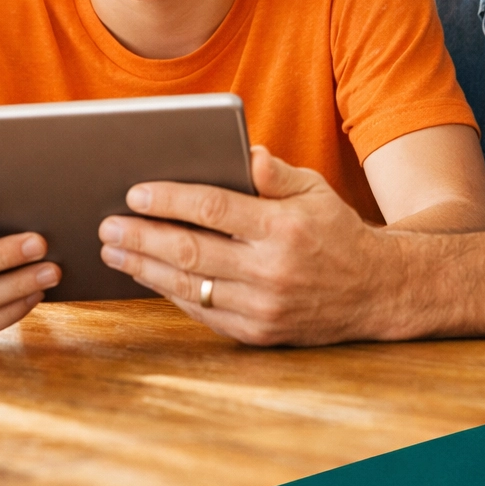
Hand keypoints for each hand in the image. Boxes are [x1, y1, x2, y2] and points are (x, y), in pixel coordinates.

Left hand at [97, 147, 403, 345]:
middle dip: (141, 237)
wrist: (376, 292)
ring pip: (188, 286)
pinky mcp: (257, 334)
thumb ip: (276, 173)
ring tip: (114, 251)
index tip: (134, 193)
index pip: (213, 208)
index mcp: (284, 227)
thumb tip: (245, 151)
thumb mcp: (315, 191)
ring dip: (143, 268)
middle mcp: (271, 270)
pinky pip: (201, 312)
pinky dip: (170, 293)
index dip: (169, 200)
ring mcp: (263, 307)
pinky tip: (147, 276)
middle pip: (190, 251)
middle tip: (107, 225)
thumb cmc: (336, 232)